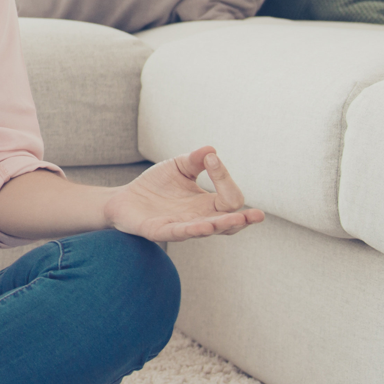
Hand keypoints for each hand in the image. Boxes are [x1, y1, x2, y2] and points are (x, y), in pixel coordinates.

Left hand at [102, 147, 263, 242]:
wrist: (125, 198)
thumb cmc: (156, 185)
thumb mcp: (178, 167)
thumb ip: (195, 160)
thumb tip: (211, 150)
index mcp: (208, 204)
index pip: (229, 198)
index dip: (224, 178)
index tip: (211, 159)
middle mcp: (200, 219)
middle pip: (229, 223)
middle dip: (243, 219)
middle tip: (258, 215)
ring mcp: (181, 227)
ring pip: (207, 230)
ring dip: (221, 225)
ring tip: (237, 219)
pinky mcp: (160, 231)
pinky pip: (178, 233)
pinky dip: (191, 230)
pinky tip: (202, 225)